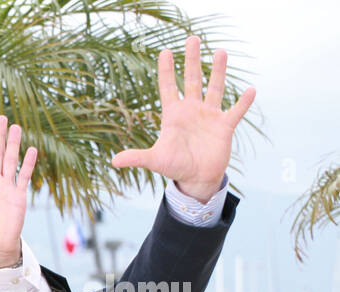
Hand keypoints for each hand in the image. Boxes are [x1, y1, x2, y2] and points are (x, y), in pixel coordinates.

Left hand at [112, 36, 254, 202]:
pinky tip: (250, 90)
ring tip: (220, 51)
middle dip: (191, 60)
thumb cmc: (175, 166)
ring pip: (215, 88)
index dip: (165, 70)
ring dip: (218, 71)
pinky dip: (243, 102)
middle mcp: (192, 110)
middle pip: (191, 80)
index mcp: (173, 115)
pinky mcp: (225, 126)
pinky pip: (236, 110)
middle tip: (192, 39)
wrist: (197, 178)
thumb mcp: (155, 161)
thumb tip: (114, 161)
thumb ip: (136, 157)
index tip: (164, 51)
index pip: (168, 88)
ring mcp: (209, 116)